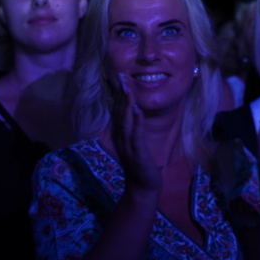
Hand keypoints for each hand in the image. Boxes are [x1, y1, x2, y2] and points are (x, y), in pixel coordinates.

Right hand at [112, 74, 162, 192]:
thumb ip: (130, 127)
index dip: (116, 93)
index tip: (116, 75)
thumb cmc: (139, 164)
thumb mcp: (133, 142)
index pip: (117, 109)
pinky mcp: (137, 152)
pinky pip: (136, 134)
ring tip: (127, 86)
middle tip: (119, 73)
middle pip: (119, 111)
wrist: (142, 186)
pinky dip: (136, 121)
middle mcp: (120, 137)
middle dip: (120, 92)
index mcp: (119, 133)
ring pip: (125, 120)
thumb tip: (130, 109)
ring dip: (126, 102)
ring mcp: (128, 144)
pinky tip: (137, 109)